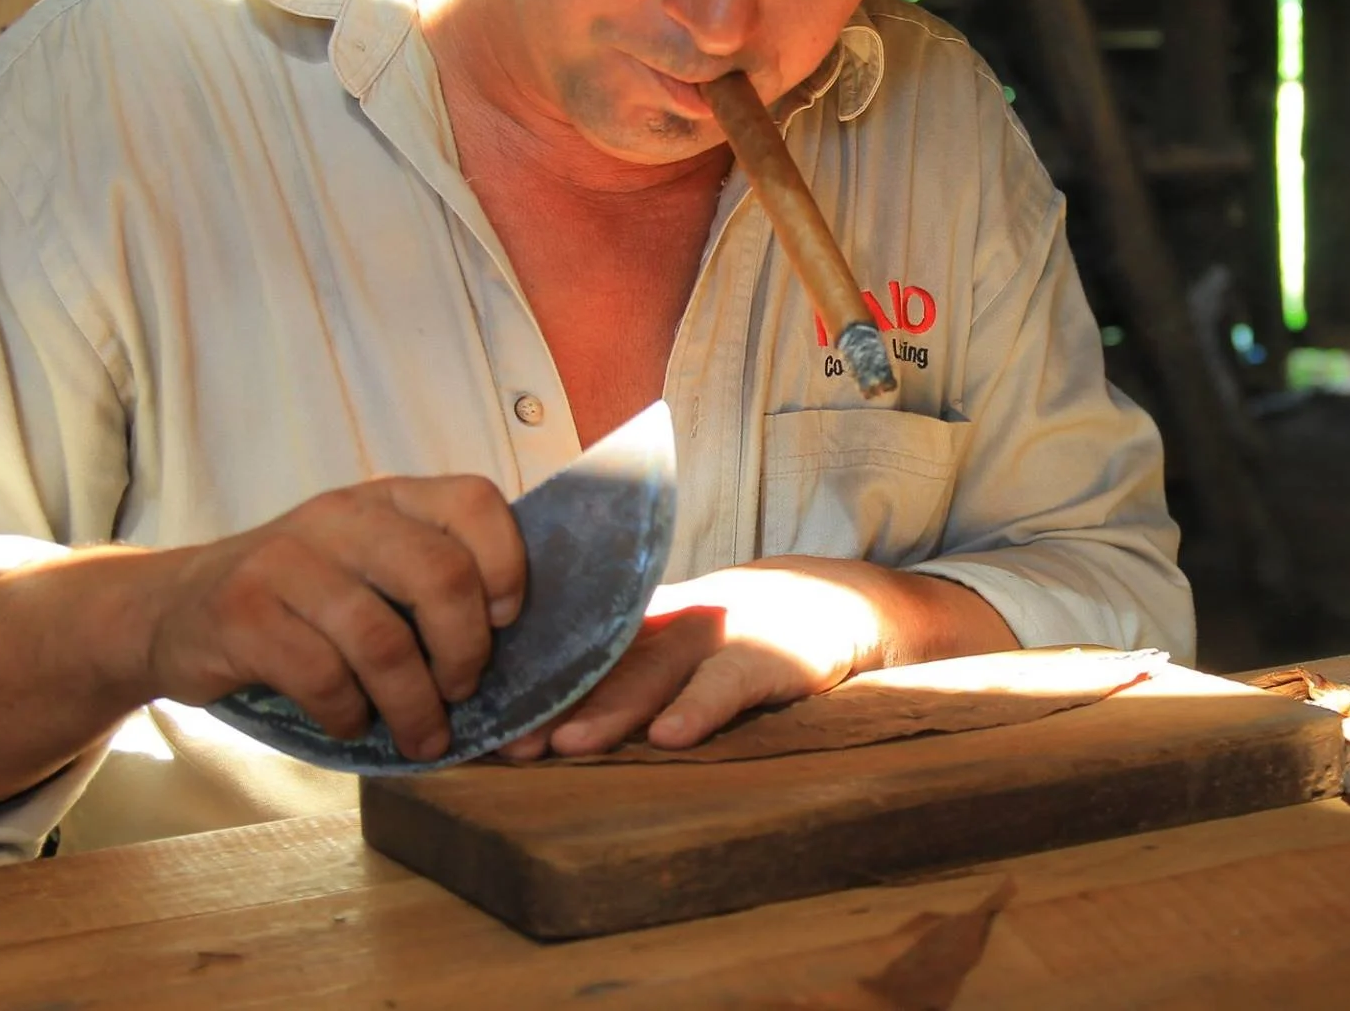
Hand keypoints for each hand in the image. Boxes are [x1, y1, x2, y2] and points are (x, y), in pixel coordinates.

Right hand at [138, 476, 525, 760]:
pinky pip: (321, 675)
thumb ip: (430, 581)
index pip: (475, 501)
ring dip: (414, 705)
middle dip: (466, 650)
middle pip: (440, 575)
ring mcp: (286, 558)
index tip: (507, 623)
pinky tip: (351, 724)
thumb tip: (522, 651)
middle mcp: (343, 515)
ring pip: (382, 639)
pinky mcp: (241, 610)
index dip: (507, 564)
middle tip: (464, 692)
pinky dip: (349, 714)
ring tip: (423, 738)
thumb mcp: (368, 566)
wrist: (173, 609)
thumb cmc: (302, 599)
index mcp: (389, 499)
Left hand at [496, 556, 1016, 759]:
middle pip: (611, 654)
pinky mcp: (784, 651)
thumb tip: (552, 714)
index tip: (485, 711)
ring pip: (664, 665)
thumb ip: (639, 664)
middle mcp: (689, 615)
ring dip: (615, 706)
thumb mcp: (697, 641)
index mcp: (661, 614)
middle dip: (557, 698)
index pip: (587, 640)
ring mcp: (735, 628)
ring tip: (568, 743)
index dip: (538, 675)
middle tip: (508, 741)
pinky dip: (705, 706)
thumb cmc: (764, 635)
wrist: (863, 606)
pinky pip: (737, 679)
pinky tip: (674, 737)